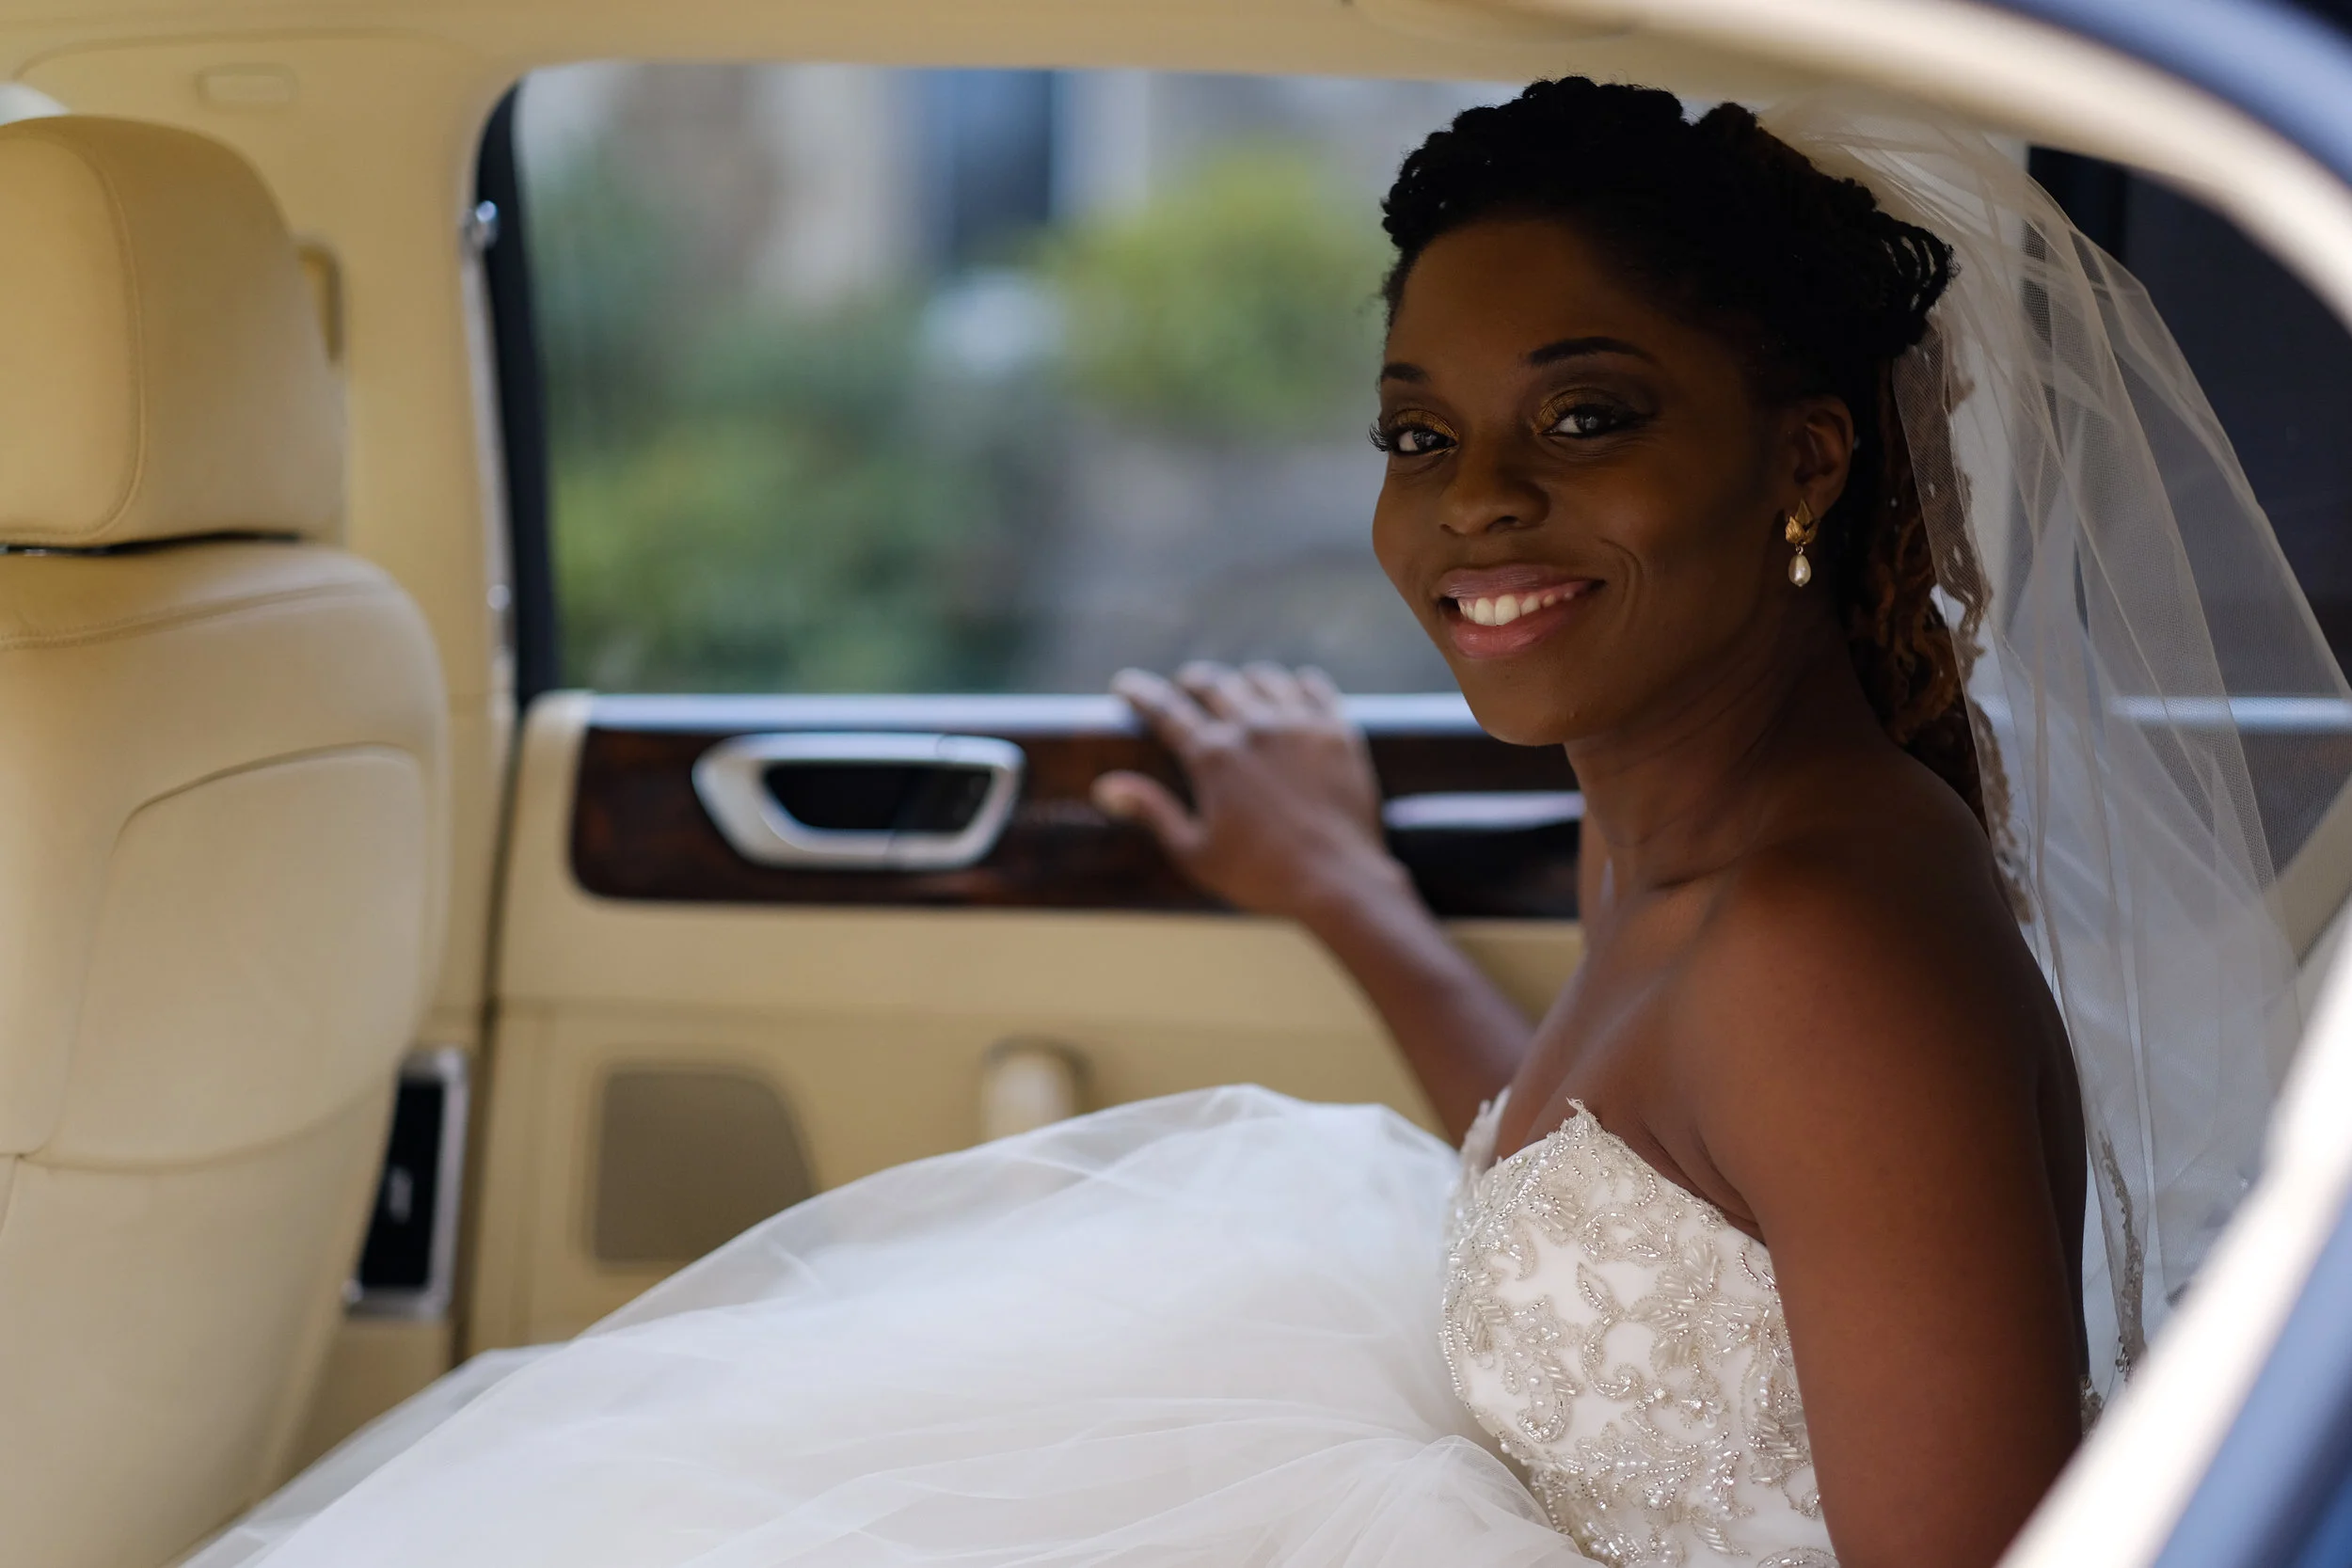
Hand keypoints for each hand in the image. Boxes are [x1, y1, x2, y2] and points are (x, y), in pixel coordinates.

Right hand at [1094, 662, 1410, 921]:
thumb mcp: (1195, 852)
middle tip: (1184, 686)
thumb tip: (1106, 786)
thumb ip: (1153, 811)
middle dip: (1191, 681)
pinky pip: (1314, 686)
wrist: (1339, 881)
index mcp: (1213, 756)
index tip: (1125, 684)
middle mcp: (1253, 728)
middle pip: (1213, 684)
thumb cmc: (1261, 876)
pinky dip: (1297, 683)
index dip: (1140, 693)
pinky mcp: (1337, 731)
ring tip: (1236, 688)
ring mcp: (1299, 724)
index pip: (1165, 710)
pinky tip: (1292, 689)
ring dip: (1241, 680)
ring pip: (1263, 678)